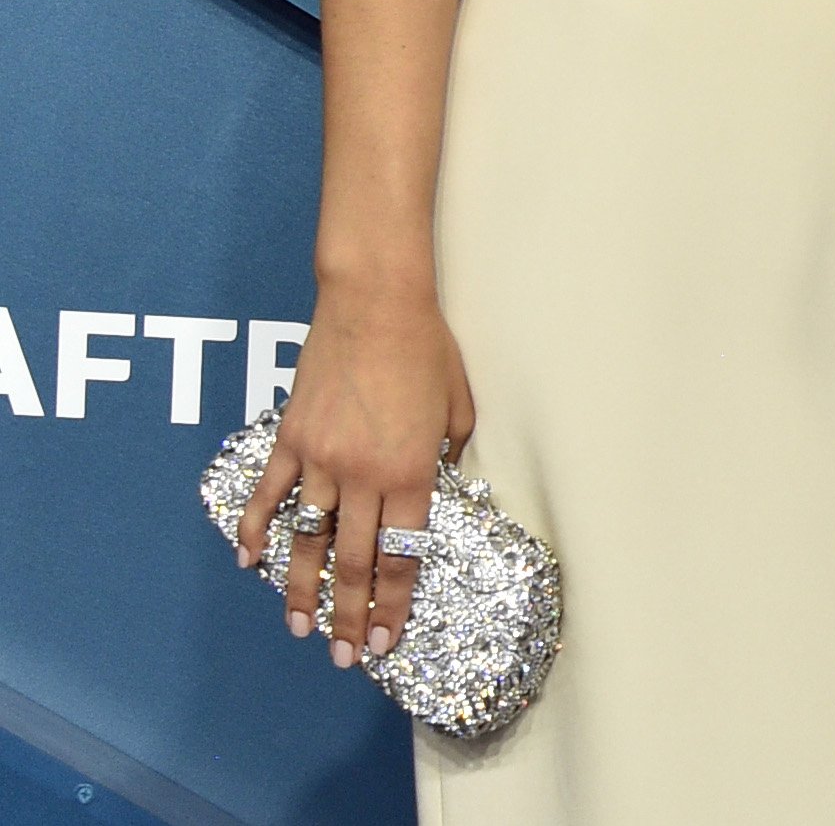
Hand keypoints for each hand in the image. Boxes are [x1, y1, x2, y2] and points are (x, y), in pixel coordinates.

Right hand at [238, 280, 474, 663]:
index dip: (395, 602)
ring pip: (308, 540)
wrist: (375, 302)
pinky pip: (269, 495)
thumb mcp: (458, 407)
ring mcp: (321, 459)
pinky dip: (257, 530)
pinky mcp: (291, 439)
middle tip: (346, 657)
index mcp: (412, 471)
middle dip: (352, 615)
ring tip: (301, 629)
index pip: (404, 554)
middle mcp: (364, 475)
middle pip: (355, 561)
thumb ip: (446, 456)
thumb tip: (433, 485)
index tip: (388, 640)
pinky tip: (250, 561)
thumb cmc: (426, 348)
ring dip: (303, 590)